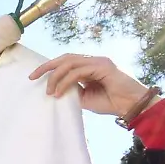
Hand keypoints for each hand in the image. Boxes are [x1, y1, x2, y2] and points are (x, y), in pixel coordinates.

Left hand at [28, 54, 150, 118]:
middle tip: (32, 77)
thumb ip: (72, 91)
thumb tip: (55, 91)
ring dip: (55, 76)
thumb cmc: (111, 102)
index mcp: (89, 66)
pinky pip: (78, 72)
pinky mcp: (103, 66)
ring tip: (49, 91)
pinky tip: (59, 92)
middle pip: (64, 58)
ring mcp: (98, 61)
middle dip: (46, 66)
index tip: (34, 77)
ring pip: (69, 63)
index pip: (65, 62)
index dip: (49, 67)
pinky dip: (65, 81)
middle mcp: (93, 61)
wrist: (132, 106)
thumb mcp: (85, 98)